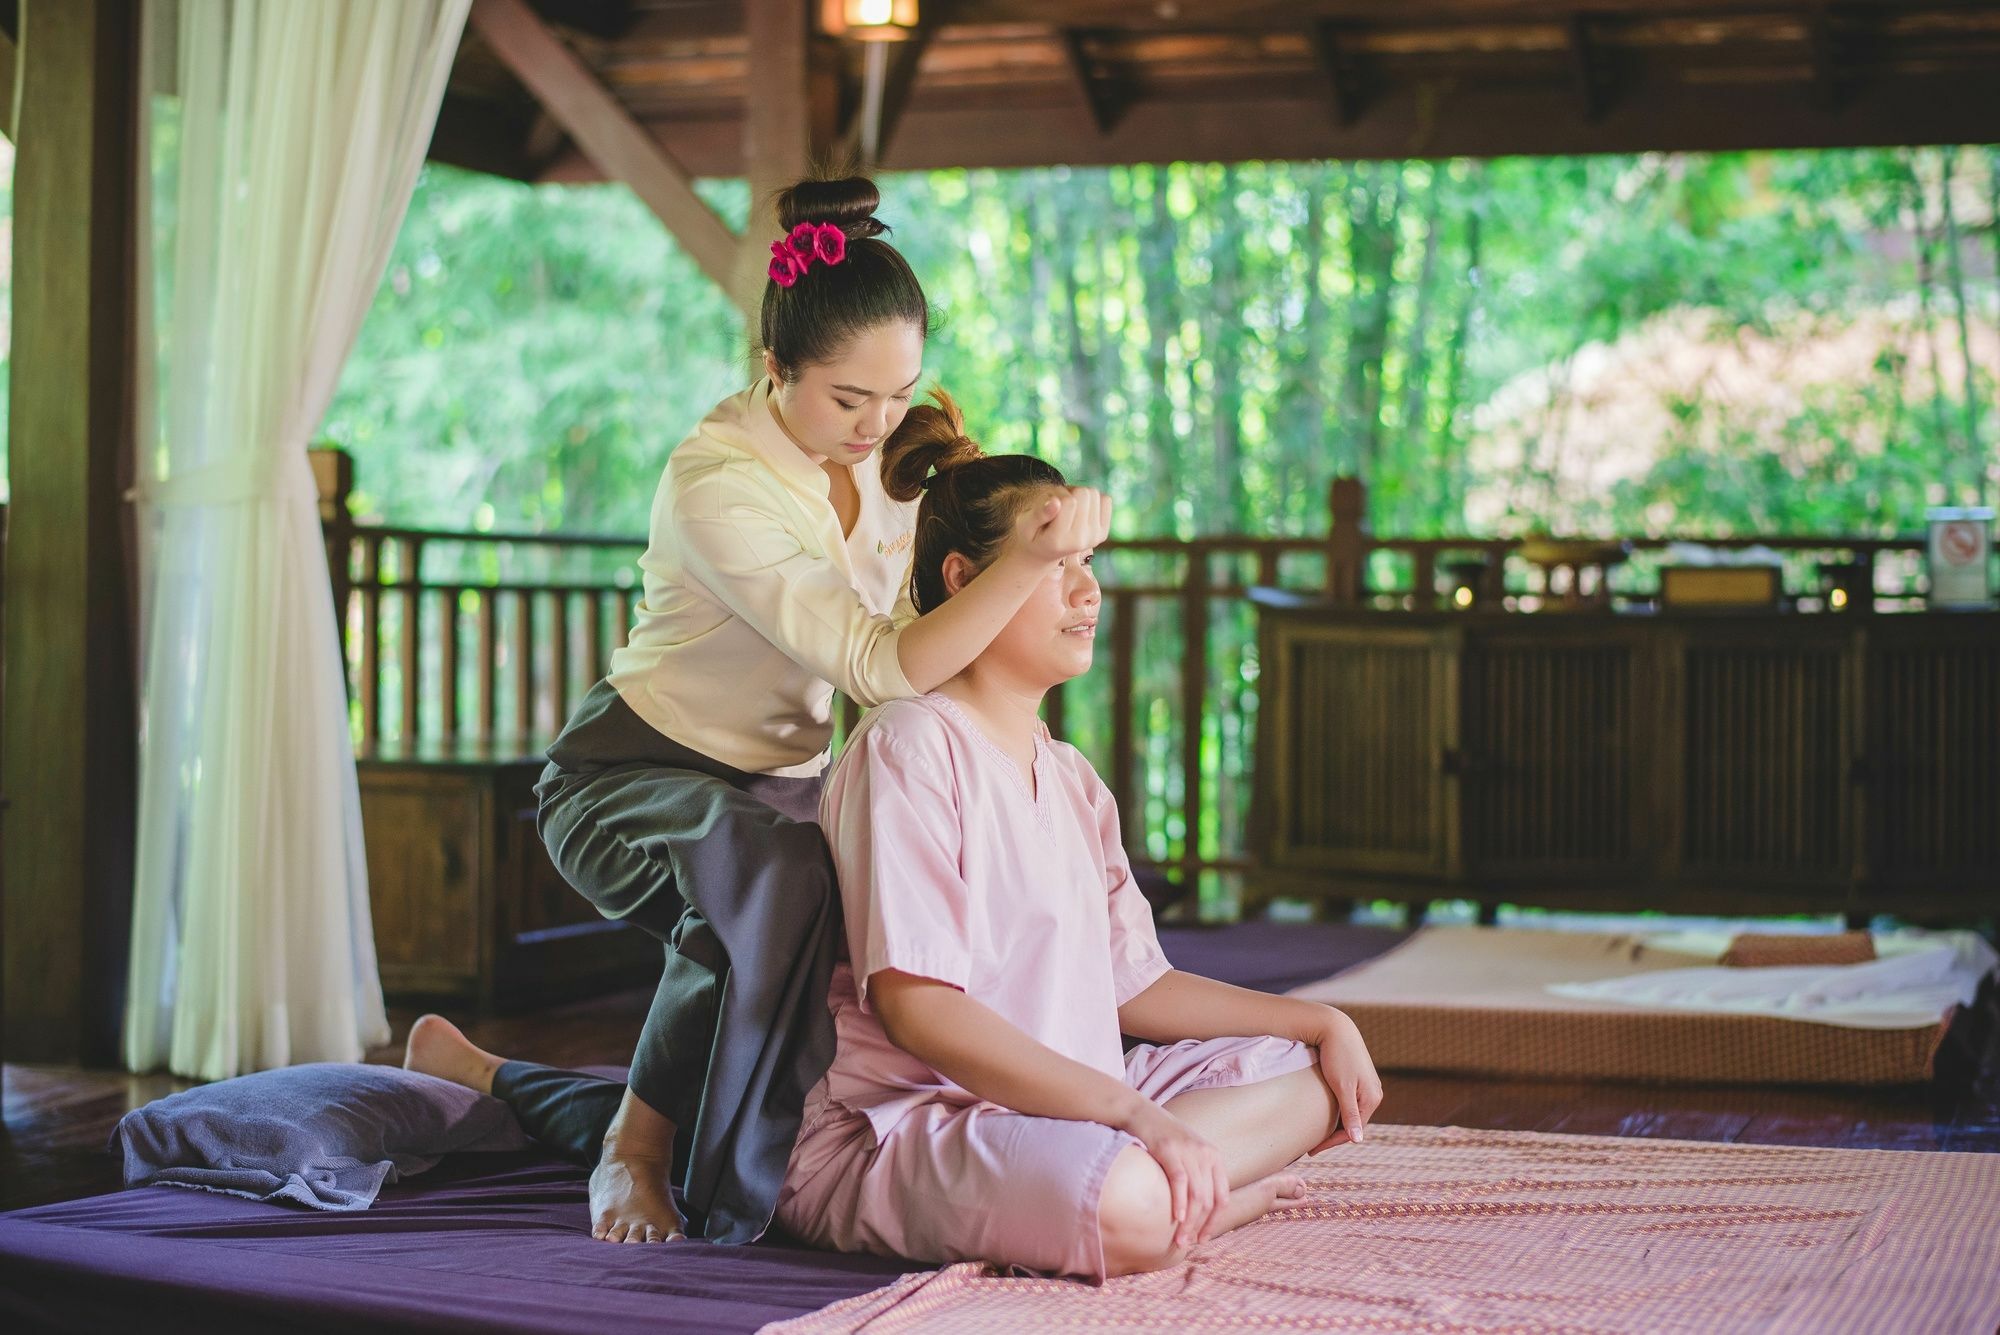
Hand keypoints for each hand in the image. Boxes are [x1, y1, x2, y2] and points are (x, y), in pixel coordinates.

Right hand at [1011, 486, 1111, 565]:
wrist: (1044, 551)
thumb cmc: (1032, 533)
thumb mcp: (1025, 523)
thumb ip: (1038, 513)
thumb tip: (1056, 502)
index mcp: (1058, 540)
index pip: (1069, 501)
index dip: (1058, 494)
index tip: (1049, 503)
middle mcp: (1079, 541)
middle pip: (1084, 494)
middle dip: (1070, 492)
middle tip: (1058, 506)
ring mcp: (1094, 539)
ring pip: (1093, 494)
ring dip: (1079, 495)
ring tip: (1067, 508)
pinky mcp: (1102, 534)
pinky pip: (1106, 500)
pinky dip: (1092, 500)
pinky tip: (1080, 510)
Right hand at [1122, 1099, 1229, 1249]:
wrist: (1142, 1114)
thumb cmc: (1164, 1139)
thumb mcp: (1188, 1155)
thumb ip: (1198, 1177)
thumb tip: (1197, 1213)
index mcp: (1214, 1158)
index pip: (1223, 1197)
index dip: (1214, 1222)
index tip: (1203, 1238)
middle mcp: (1206, 1154)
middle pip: (1209, 1200)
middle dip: (1199, 1226)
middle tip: (1186, 1243)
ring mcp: (1188, 1151)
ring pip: (1196, 1195)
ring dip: (1188, 1221)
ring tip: (1180, 1238)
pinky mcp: (1170, 1150)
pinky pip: (1179, 1181)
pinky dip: (1179, 1201)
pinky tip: (1175, 1217)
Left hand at [1309, 1007, 1382, 1151]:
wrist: (1336, 1027)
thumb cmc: (1337, 1056)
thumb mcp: (1342, 1087)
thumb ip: (1350, 1114)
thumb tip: (1358, 1141)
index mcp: (1372, 1098)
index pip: (1353, 1130)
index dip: (1332, 1142)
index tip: (1312, 1151)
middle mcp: (1374, 1093)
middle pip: (1353, 1123)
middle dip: (1333, 1136)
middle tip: (1311, 1147)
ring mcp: (1367, 1086)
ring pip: (1350, 1113)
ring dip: (1335, 1124)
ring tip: (1315, 1133)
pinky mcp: (1359, 1078)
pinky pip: (1349, 1102)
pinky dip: (1336, 1111)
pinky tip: (1323, 1114)